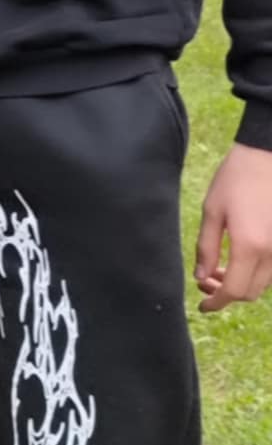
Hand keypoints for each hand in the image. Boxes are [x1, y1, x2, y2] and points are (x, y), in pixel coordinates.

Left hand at [195, 142, 271, 312]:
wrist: (267, 158)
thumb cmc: (235, 180)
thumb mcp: (212, 211)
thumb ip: (206, 247)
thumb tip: (201, 276)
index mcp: (250, 246)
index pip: (234, 290)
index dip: (217, 303)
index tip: (203, 307)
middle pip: (250, 292)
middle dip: (225, 293)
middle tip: (203, 282)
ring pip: (262, 283)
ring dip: (240, 283)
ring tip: (215, 270)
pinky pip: (271, 270)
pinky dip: (253, 273)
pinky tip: (235, 260)